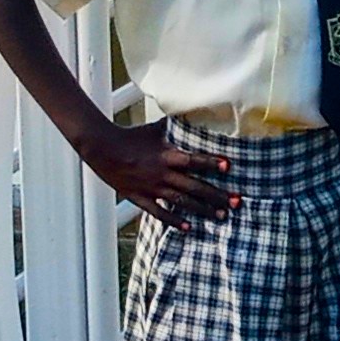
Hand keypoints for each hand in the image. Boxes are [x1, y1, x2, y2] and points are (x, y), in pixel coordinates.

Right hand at [81, 121, 231, 228]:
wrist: (102, 148)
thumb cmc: (131, 136)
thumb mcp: (155, 129)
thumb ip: (175, 126)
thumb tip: (195, 113)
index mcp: (166, 154)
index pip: (193, 159)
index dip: (211, 162)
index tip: (229, 166)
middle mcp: (161, 173)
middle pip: (194, 186)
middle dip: (217, 195)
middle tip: (237, 202)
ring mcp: (151, 188)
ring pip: (182, 202)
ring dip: (203, 210)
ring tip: (222, 216)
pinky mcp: (140, 198)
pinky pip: (159, 212)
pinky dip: (174, 221)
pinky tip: (189, 228)